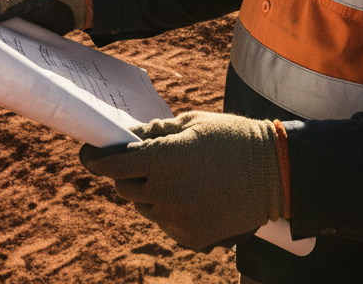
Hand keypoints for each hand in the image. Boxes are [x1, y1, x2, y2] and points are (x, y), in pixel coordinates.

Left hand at [80, 111, 286, 250]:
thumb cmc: (231, 138)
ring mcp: (178, 220)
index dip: (96, 159)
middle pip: (125, 187)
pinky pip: (166, 222)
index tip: (89, 153)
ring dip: (150, 191)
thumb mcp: (191, 123)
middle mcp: (166, 194)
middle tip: (143, 159)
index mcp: (165, 160)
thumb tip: (125, 139)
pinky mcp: (190, 238)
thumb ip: (154, 133)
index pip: (113, 165)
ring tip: (179, 174)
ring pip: (145, 206)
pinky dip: (170, 208)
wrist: (273, 173)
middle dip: (128, 172)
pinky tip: (193, 193)